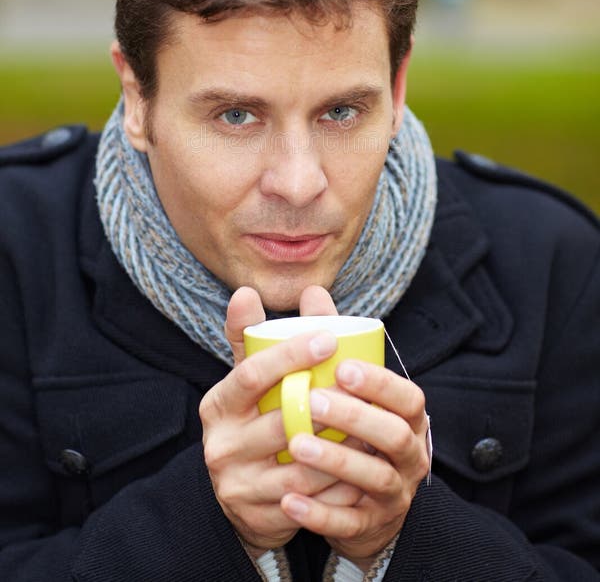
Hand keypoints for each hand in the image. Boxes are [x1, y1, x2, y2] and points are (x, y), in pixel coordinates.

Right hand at [199, 286, 359, 555]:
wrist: (239, 499)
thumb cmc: (251, 423)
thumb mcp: (246, 384)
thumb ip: (249, 339)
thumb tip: (246, 291)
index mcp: (218, 405)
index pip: (252, 374)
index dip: (290, 355)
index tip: (329, 338)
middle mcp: (222, 445)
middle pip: (280, 421)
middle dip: (328, 405)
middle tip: (364, 386)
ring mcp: (239, 485)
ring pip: (302, 464)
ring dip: (343, 446)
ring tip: (375, 424)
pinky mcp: (259, 517)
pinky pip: (311, 500)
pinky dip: (341, 484)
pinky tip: (366, 467)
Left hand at [279, 360, 430, 570]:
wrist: (362, 507)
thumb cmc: (352, 431)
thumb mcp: (350, 392)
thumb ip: (332, 344)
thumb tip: (310, 291)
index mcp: (408, 419)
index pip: (408, 398)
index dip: (380, 383)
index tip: (343, 367)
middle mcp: (409, 456)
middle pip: (394, 436)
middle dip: (356, 417)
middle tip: (313, 401)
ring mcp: (393, 494)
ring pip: (374, 478)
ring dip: (336, 461)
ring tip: (295, 445)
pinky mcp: (370, 527)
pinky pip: (349, 523)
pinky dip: (319, 514)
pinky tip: (288, 501)